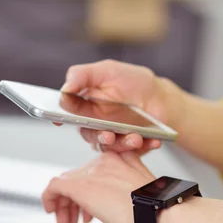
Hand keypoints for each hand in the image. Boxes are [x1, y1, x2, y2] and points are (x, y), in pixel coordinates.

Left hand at [42, 152, 155, 222]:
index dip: (88, 190)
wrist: (156, 212)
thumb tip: (114, 196)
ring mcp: (89, 173)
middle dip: (75, 201)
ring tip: (68, 222)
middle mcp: (101, 162)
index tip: (89, 206)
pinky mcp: (79, 186)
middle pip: (77, 178)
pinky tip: (53, 212)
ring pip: (66, 184)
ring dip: (65, 205)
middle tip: (76, 217)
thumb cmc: (154, 206)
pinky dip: (50, 199)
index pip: (91, 171)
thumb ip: (126, 181)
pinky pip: (54, 188)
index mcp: (116, 158)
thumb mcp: (141, 185)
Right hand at [59, 60, 174, 153]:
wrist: (160, 96)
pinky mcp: (129, 146)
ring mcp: (113, 136)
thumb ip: (81, 76)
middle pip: (89, 135)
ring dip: (122, 144)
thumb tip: (64, 89)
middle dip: (100, 137)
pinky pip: (134, 152)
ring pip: (111, 147)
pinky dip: (144, 146)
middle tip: (109, 136)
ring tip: (136, 138)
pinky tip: (153, 140)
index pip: (69, 115)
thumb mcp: (106, 70)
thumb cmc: (132, 81)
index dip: (63, 118)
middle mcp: (96, 124)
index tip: (62, 120)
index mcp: (85, 107)